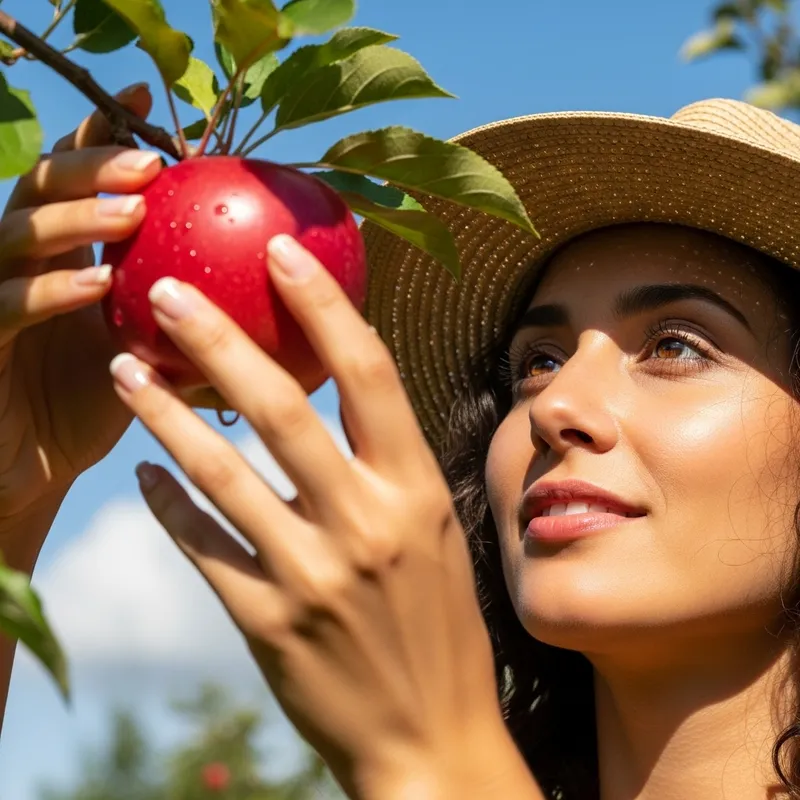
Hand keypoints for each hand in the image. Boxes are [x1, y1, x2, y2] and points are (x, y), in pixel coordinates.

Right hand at [0, 83, 158, 557]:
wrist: (35, 466)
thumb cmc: (103, 403)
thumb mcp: (156, 350)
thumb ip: (194, 312)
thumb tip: (279, 288)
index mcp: (64, 257)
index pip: (77, 181)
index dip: (103, 136)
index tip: (149, 105)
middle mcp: (22, 265)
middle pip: (39, 190)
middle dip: (88, 166)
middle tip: (148, 164)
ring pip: (14, 237)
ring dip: (73, 220)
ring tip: (131, 211)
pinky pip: (6, 308)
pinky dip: (49, 294)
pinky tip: (95, 285)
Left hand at [111, 236, 510, 797]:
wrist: (430, 737)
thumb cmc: (439, 626)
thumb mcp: (434, 531)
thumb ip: (387, 467)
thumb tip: (344, 401)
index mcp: (415, 489)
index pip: (367, 373)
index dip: (322, 303)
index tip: (279, 251)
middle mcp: (366, 523)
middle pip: (279, 406)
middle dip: (215, 336)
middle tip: (163, 291)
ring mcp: (312, 574)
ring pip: (219, 472)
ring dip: (163, 412)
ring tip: (123, 366)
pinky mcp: (268, 622)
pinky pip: (203, 545)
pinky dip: (169, 502)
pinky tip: (146, 469)